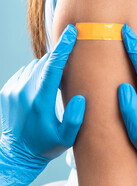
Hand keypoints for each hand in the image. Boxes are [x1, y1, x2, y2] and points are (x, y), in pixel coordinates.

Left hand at [0, 25, 84, 185]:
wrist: (15, 154)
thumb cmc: (44, 146)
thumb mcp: (65, 140)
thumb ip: (74, 119)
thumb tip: (79, 97)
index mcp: (40, 101)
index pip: (53, 66)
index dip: (64, 47)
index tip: (72, 31)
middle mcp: (24, 91)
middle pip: (45, 63)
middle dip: (60, 60)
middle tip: (72, 67)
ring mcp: (13, 89)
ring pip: (35, 66)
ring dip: (48, 69)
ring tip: (55, 84)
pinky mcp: (7, 89)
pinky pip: (26, 72)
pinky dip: (37, 75)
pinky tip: (42, 90)